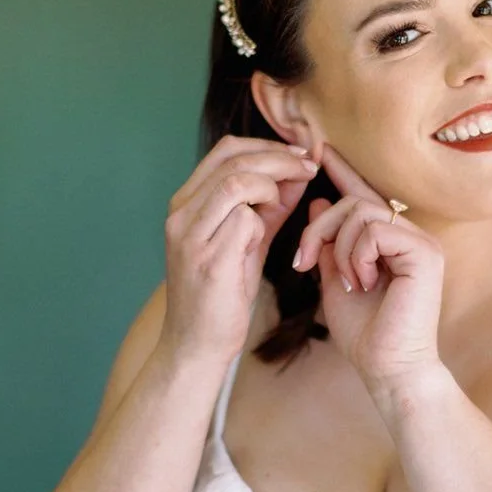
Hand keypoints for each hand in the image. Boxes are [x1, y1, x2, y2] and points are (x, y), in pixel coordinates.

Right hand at [159, 135, 318, 364]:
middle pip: (233, 159)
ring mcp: (190, 236)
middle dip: (280, 158)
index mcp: (186, 203)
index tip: (300, 156)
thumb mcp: (248, 242)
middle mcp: (181, 214)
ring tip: (284, 203)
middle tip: (310, 167)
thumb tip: (297, 173)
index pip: (227, 151)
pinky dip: (263, 223)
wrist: (197, 345)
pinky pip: (244, 220)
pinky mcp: (207, 260)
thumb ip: (270, 208)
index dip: (268, 146)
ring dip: (272, 187)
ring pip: (237, 183)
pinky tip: (264, 241)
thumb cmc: (222, 294)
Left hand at [294, 143, 444, 387]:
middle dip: (320, 228)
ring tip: (349, 281)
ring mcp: (421, 242)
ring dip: (339, 247)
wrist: (387, 369)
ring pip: (362, 213)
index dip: (341, 171)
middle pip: (354, 202)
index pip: (363, 196)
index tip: (318, 147)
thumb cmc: (365, 333)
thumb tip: (318, 201)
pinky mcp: (425, 253)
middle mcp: (410, 236)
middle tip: (304, 261)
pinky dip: (357, 255)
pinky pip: (376, 230)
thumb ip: (328, 244)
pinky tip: (364, 281)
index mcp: (391, 241)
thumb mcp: (335, 279)